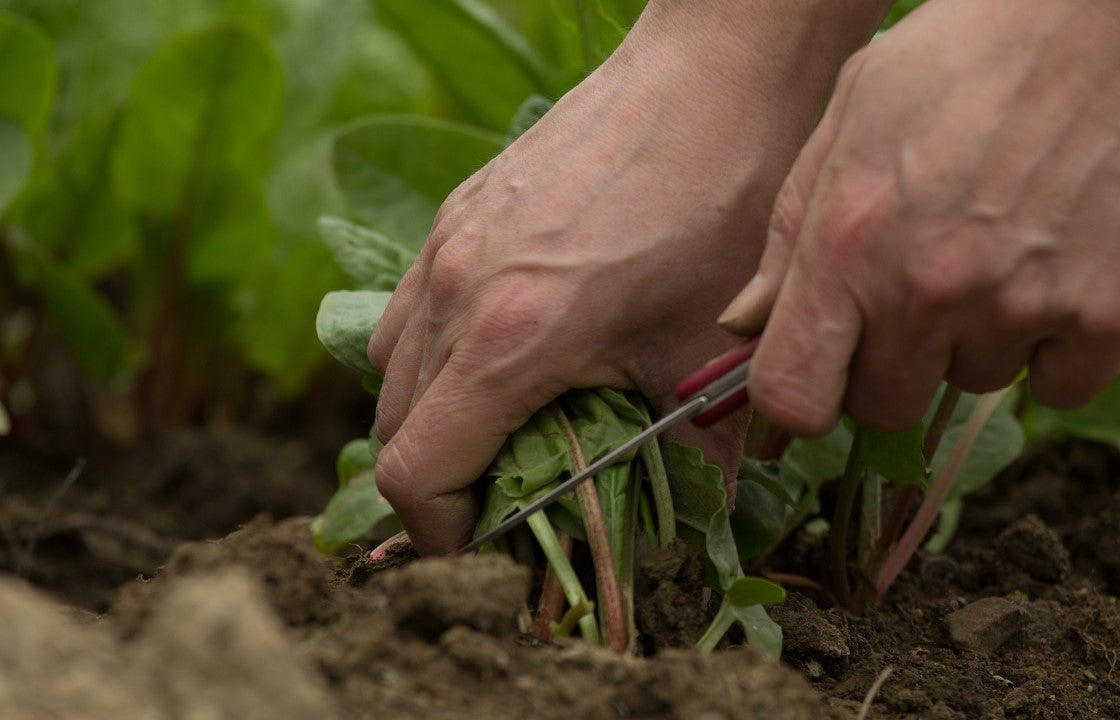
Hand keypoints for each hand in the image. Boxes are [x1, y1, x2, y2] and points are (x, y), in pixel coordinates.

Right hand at [366, 1, 883, 554]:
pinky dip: (437, 353)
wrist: (714, 79)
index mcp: (508, 340)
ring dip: (433, 416)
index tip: (489, 538)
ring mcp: (446, 242)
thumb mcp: (707, 352)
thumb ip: (693, 457)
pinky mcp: (459, 210)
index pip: (413, 473)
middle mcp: (454, 290)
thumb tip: (698, 524)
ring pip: (391, 367)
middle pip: (390, 429)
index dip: (442, 530)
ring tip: (509, 423)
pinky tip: (510, 345)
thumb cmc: (719, 208)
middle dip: (442, 480)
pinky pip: (413, 306)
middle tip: (513, 489)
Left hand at [720, 0, 1119, 434]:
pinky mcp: (1109, 314)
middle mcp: (924, 289)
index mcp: (846, 241)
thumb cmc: (976, 49)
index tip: (820, 377)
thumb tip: (746, 321)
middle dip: (890, 365)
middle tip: (920, 293)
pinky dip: (1056, 349)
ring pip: (972, 387)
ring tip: (1002, 248)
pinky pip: (1058, 388)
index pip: (791, 395)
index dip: (798, 401)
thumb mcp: (853, 111)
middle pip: (882, 408)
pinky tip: (1059, 272)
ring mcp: (1018, 307)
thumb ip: (791, 227)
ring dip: (976, 341)